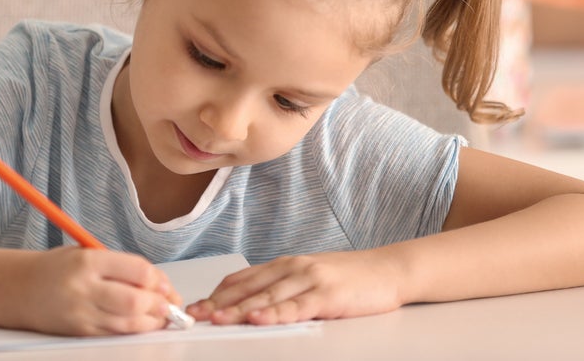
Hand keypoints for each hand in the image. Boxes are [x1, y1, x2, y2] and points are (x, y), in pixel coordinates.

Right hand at [11, 246, 181, 335]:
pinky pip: (114, 334)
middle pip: (135, 301)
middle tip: (172, 305)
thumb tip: (158, 283)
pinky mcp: (79, 332)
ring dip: (152, 322)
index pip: (137, 271)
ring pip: (128, 323)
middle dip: (160, 305)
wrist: (18, 289)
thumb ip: (120, 266)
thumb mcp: (87, 253)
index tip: (166, 285)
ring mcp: (81, 313)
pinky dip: (133, 330)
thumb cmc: (56, 268)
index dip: (159, 280)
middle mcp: (85, 288)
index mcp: (89, 261)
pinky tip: (143, 325)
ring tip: (163, 317)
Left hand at [186, 252, 402, 325]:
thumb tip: (253, 302)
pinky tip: (258, 319)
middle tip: (195, 315)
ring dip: (239, 310)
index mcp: (285, 264)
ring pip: (267, 297)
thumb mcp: (310, 276)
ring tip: (216, 319)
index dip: (218, 293)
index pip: (242, 278)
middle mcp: (293, 268)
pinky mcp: (327, 295)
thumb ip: (283, 286)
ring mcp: (310, 280)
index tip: (198, 306)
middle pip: (248, 288)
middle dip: (219, 303)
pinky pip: (296, 306)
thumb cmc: (350, 276)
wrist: (388, 270)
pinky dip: (275, 314)